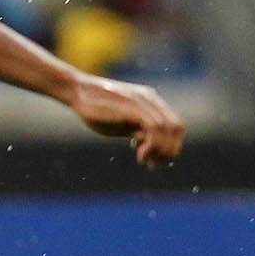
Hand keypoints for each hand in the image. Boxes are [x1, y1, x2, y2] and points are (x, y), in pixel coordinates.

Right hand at [68, 75, 183, 168]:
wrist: (78, 91)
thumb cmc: (94, 108)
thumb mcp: (120, 122)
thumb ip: (135, 129)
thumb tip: (145, 143)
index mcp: (151, 103)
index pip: (174, 125)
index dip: (171, 145)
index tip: (155, 160)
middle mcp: (151, 101)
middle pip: (177, 127)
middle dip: (170, 149)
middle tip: (154, 164)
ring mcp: (144, 102)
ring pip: (168, 128)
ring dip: (161, 150)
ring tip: (145, 161)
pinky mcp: (134, 107)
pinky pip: (154, 127)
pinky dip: (152, 145)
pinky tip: (140, 155)